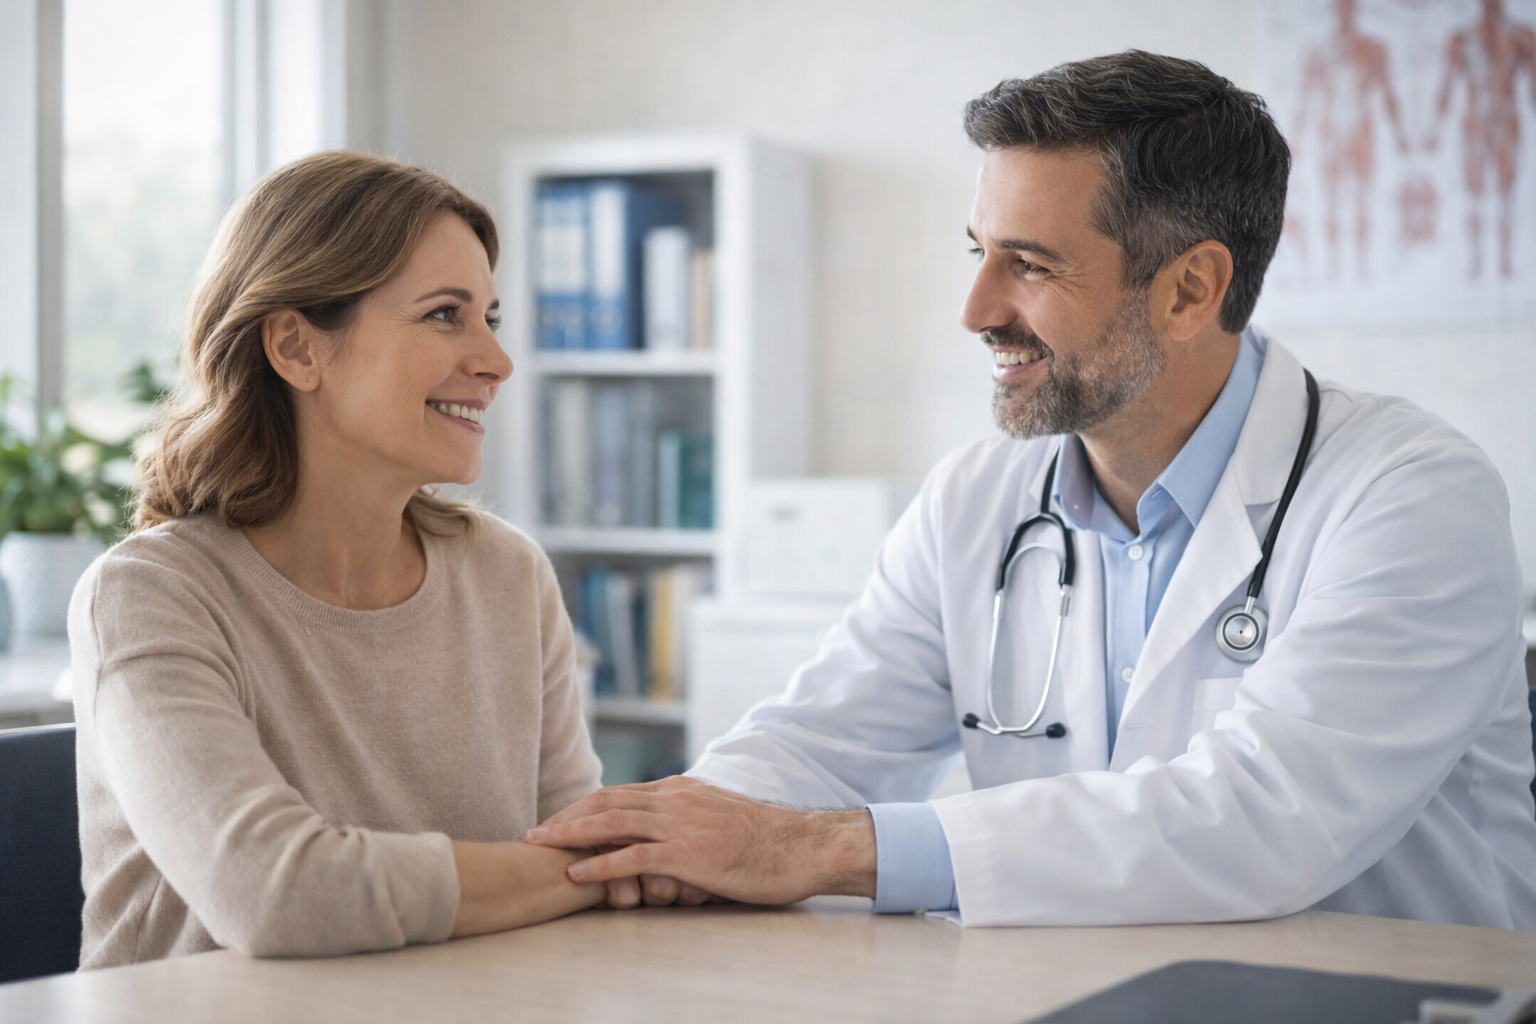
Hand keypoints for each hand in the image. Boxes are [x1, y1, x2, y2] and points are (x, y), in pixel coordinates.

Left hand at [525, 776, 876, 903]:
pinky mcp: (688, 853)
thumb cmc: (765, 840)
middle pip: (607, 803)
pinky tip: (577, 873)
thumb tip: (665, 839)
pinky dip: (600, 865)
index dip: (585, 806)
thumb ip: (688, 821)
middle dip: (566, 817)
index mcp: (681, 790)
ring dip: (570, 835)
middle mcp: (675, 800)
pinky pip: (633, 857)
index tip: (559, 820)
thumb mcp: (719, 818)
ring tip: (541, 846)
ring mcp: (680, 825)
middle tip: (535, 833)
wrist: (801, 846)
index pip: (621, 794)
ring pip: (612, 824)